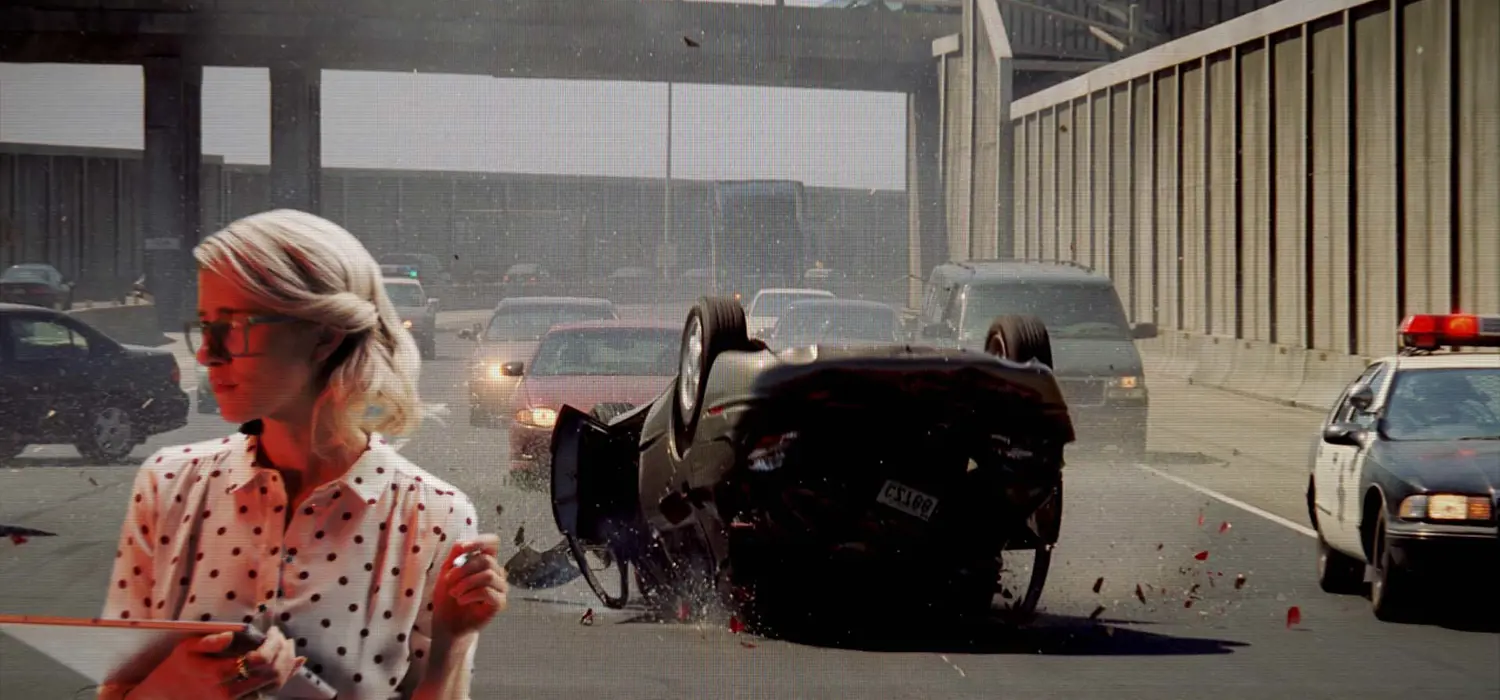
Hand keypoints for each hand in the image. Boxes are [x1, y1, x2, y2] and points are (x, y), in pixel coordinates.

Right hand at [129, 626, 304, 699]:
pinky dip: (284, 678)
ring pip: (272, 687)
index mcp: (216, 673)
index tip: (273, 631)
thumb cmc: (178, 666)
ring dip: (286, 665)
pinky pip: (266, 694)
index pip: (257, 660)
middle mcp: (227, 692)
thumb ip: (209, 641)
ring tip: (289, 647)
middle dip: (283, 653)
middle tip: (284, 638)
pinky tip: (294, 665)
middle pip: (270, 674)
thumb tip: (230, 635)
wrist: (166, 694)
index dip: (272, 644)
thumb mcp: (187, 648)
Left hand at [431, 535, 508, 639]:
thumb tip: (463, 543)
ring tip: (455, 593)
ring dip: (466, 584)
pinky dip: (470, 595)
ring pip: (488, 575)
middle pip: (486, 560)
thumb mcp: (446, 571)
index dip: (480, 542)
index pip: (492, 543)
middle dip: (463, 570)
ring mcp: (500, 587)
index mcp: (485, 561)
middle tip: (449, 583)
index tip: (462, 549)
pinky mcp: (500, 602)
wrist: (447, 623)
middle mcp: (496, 572)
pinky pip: (487, 591)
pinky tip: (462, 601)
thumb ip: (455, 555)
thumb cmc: (448, 597)